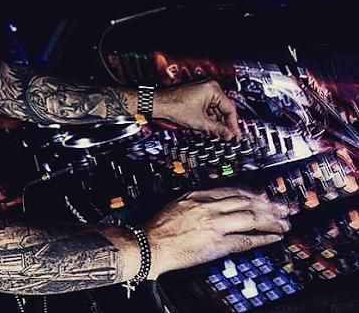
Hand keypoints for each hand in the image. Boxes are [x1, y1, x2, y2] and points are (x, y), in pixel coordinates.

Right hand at [142, 186, 290, 278]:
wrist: (151, 243)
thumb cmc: (161, 226)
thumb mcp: (178, 202)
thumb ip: (197, 200)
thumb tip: (213, 199)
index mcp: (199, 196)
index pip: (232, 190)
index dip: (252, 193)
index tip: (264, 195)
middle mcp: (209, 207)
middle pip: (246, 201)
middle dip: (268, 204)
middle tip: (284, 207)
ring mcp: (214, 225)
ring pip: (250, 218)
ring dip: (270, 220)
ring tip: (284, 222)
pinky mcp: (217, 244)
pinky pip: (245, 240)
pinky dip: (263, 238)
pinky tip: (274, 238)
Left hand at [153, 80, 240, 139]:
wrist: (160, 103)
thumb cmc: (175, 106)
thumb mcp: (200, 122)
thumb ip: (218, 129)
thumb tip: (228, 135)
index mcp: (213, 89)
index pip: (230, 108)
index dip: (233, 124)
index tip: (235, 134)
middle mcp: (210, 87)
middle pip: (224, 108)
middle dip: (225, 123)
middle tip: (229, 136)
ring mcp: (204, 90)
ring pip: (216, 109)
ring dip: (218, 122)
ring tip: (220, 134)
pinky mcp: (198, 95)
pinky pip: (209, 107)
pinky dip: (210, 117)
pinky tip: (211, 127)